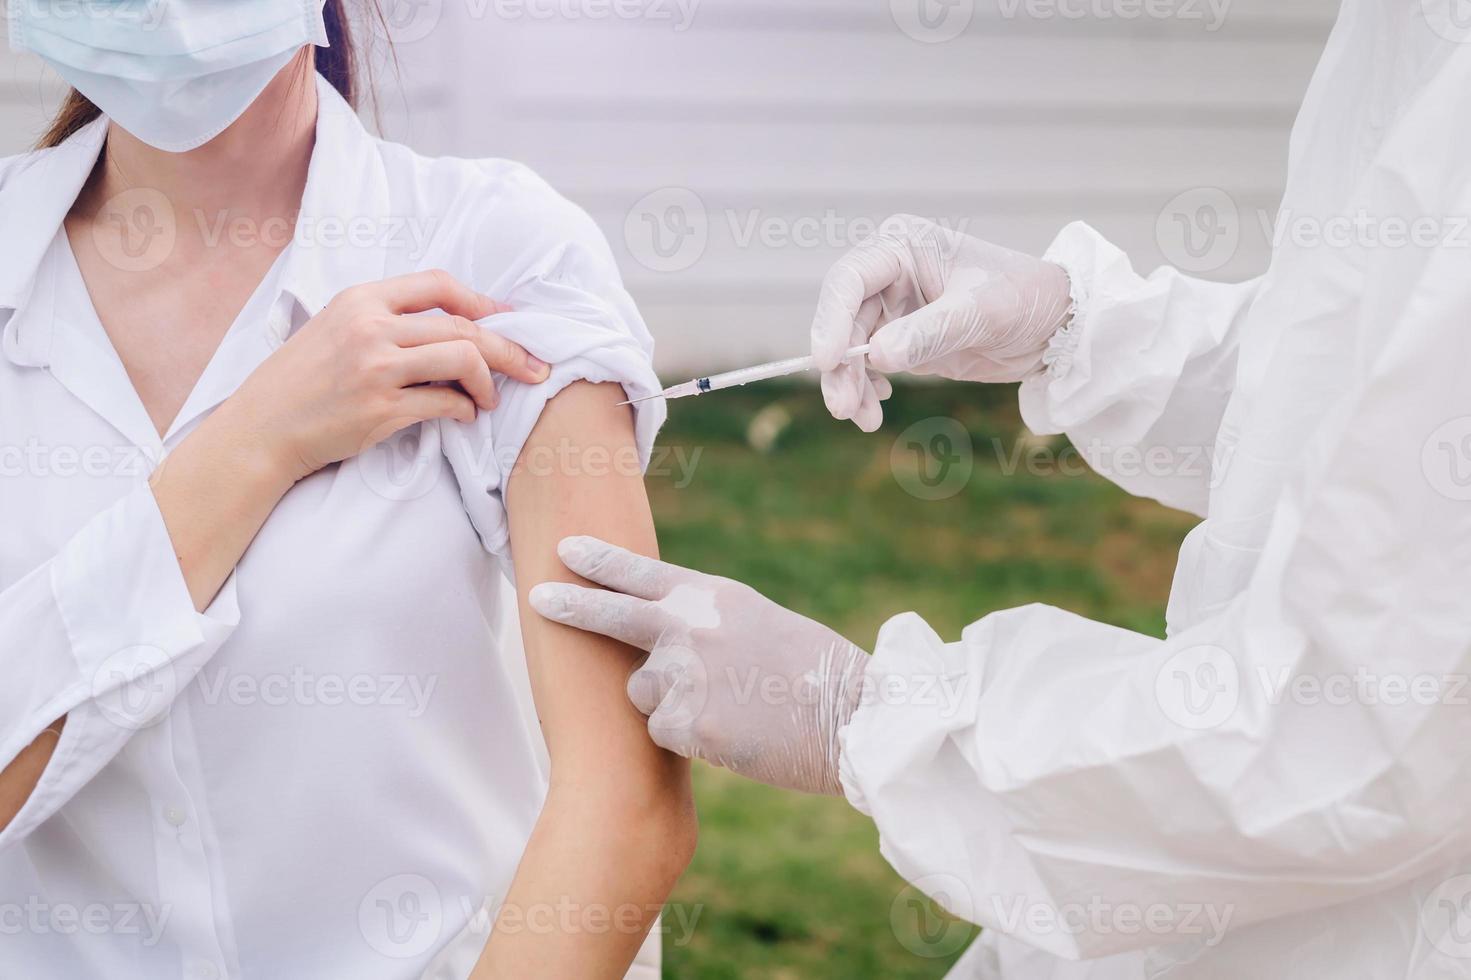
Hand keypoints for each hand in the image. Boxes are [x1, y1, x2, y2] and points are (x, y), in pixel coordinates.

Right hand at [224, 269, 550, 482]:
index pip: (439, 283)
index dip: (483, 301)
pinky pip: (446, 403)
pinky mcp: (380, 410)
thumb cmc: (303, 381)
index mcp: (361, 300)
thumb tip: (455, 326)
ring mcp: (375, 368)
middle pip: (463, 325)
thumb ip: (386, 320)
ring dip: (489, 382)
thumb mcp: (336, 328)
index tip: (506, 319)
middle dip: (509, 348)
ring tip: (489, 398)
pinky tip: (464, 415)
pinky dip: (465, 410)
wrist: (263, 428)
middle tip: (533, 367)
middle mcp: (370, 327)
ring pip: (463, 359)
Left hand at [529, 536, 869, 795]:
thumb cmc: (812, 670)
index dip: (598, 562)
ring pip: (641, 693)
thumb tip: (657, 635)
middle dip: (570, 606)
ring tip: (726, 707)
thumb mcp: (755, 621)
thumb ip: (702, 620)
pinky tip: (730, 734)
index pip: (639, 574)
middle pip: (610, 617)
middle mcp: (687, 627)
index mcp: (709, 596)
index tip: (565, 551)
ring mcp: (682, 675)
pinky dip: (689, 739)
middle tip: (536, 598)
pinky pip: (663, 732)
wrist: (852, 715)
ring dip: (669, 703)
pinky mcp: (683, 724)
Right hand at [812, 214, 1074, 430]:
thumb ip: (928, 332)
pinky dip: (867, 390)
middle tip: (842, 408)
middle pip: (842, 320)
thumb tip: (876, 356)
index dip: (831, 319)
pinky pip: (870, 367)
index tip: (828, 362)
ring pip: (852, 349)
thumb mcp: (980, 313)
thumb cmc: (1024, 298)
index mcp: (902, 246)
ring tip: (865, 420)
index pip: (850, 280)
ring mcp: (895, 309)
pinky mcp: (904, 341)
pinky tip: (876, 408)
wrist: (1057, 326)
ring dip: (850, 385)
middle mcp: (890, 274)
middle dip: (839, 365)